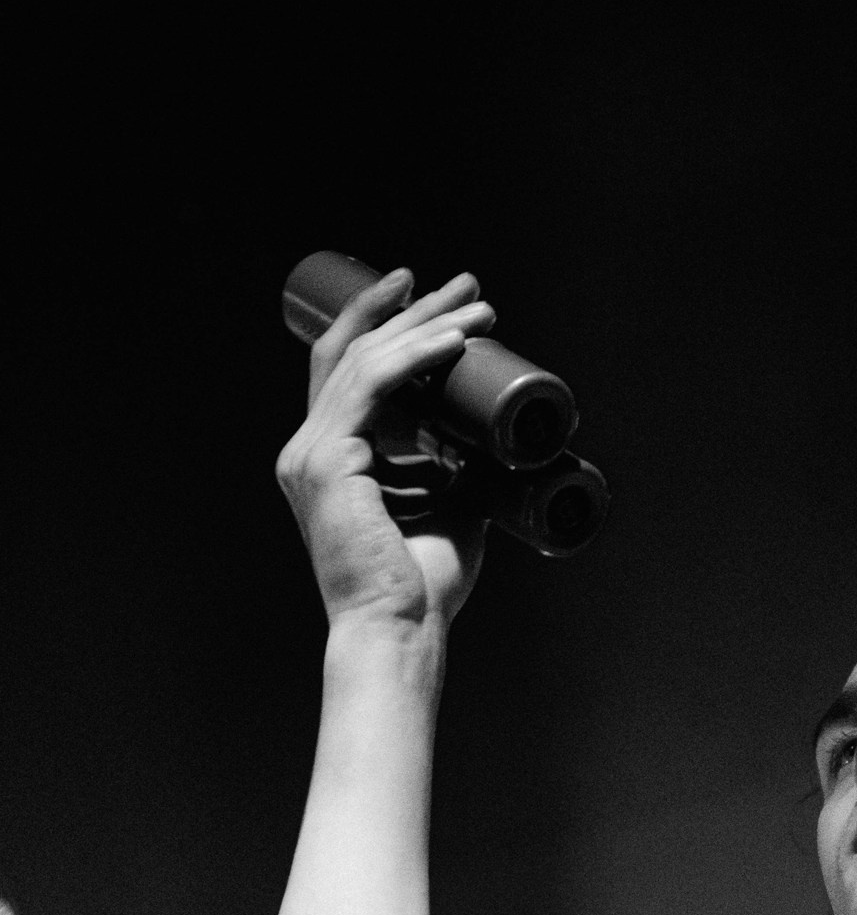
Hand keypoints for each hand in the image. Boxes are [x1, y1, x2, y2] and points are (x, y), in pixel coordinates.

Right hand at [275, 269, 494, 627]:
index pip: (349, 373)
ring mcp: (311, 455)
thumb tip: (490, 430)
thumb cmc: (422, 585)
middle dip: (413, 313)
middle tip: (465, 285)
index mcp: (328, 461)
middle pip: (356, 355)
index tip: (436, 300)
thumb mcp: (450, 506)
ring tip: (475, 305)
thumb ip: (456, 466)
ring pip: (366, 362)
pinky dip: (415, 358)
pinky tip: (452, 341)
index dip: (388, 328)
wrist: (400, 630)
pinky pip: (375, 388)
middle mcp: (309, 451)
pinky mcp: (327, 462)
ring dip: (424, 326)